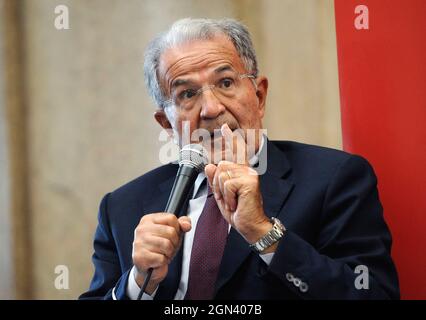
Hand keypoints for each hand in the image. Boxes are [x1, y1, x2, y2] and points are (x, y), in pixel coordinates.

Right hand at [132, 213, 190, 293]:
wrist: (147, 268)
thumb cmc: (160, 248)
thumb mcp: (173, 233)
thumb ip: (181, 225)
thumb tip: (187, 225)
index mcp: (148, 219)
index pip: (171, 218)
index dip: (177, 229)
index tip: (171, 236)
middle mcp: (141, 229)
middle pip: (171, 232)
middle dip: (174, 243)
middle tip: (167, 248)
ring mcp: (139, 243)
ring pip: (167, 245)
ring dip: (169, 253)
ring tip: (162, 254)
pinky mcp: (140, 257)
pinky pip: (162, 258)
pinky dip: (163, 262)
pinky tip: (156, 261)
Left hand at [204, 125, 273, 248]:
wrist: (250, 226)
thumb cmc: (239, 211)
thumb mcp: (222, 195)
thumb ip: (215, 181)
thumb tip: (209, 166)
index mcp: (241, 172)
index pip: (235, 152)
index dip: (230, 139)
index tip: (225, 128)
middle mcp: (247, 170)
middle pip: (220, 165)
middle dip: (219, 184)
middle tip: (229, 198)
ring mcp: (249, 174)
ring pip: (222, 174)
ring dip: (223, 192)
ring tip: (234, 201)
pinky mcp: (250, 181)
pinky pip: (227, 184)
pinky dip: (228, 197)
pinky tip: (236, 203)